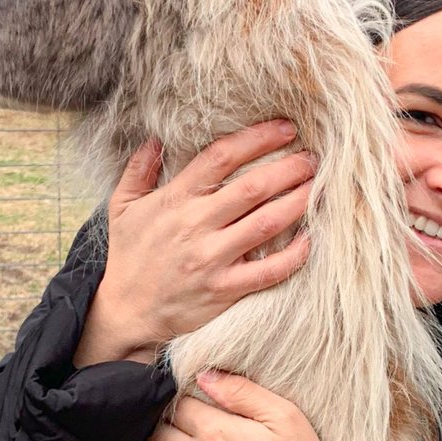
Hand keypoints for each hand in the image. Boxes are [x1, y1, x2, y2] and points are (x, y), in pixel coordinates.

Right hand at [73, 122, 316, 367]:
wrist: (124, 312)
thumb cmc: (130, 256)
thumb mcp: (122, 207)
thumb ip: (138, 171)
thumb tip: (155, 140)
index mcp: (175, 200)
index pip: (221, 157)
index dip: (257, 138)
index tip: (285, 128)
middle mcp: (195, 225)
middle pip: (252, 187)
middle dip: (289, 168)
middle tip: (313, 157)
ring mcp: (211, 258)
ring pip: (266, 223)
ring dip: (297, 201)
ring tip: (319, 186)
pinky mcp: (223, 289)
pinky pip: (268, 271)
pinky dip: (294, 255)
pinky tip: (310, 238)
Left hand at [152, 371, 321, 440]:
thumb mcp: (284, 416)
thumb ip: (244, 392)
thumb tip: (206, 374)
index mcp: (217, 430)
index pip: (179, 402)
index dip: (181, 389)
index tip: (189, 383)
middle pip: (162, 428)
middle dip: (167, 412)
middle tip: (184, 403)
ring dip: (167, 433)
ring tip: (185, 422)